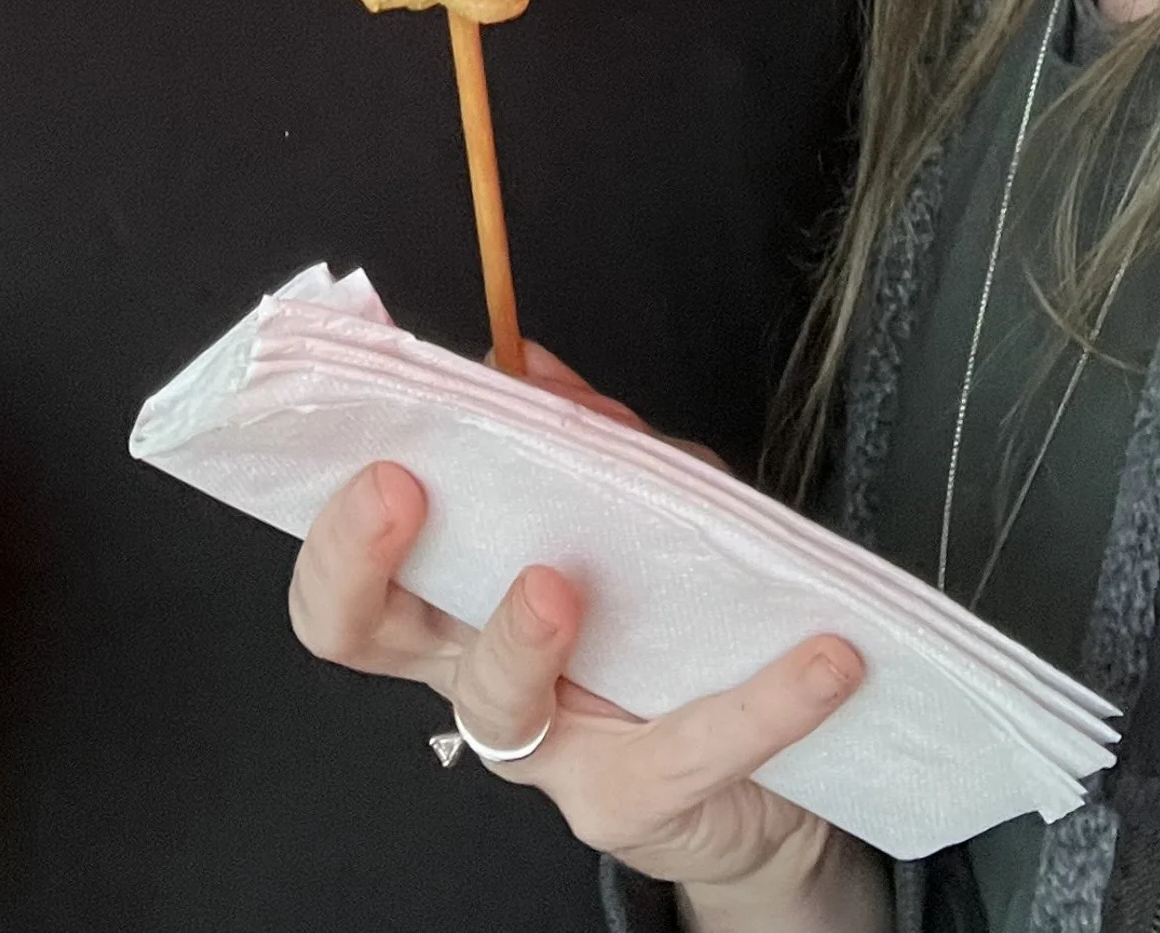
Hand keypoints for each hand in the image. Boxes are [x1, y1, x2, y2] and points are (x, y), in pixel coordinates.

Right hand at [290, 462, 869, 916]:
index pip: (351, 574)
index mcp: (458, 599)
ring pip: (498, 697)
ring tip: (565, 584)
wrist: (758, 783)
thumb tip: (527, 359)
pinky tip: (822, 658)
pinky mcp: (630, 800)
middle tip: (404, 491)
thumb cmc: (673, 627)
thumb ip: (587, 438)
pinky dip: (764, 698)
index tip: (379, 443)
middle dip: (361, 559)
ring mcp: (545, 748)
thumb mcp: (635, 509)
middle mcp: (475, 672)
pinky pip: (689, 745)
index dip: (337, 518)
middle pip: (365, 632)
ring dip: (519, 633)